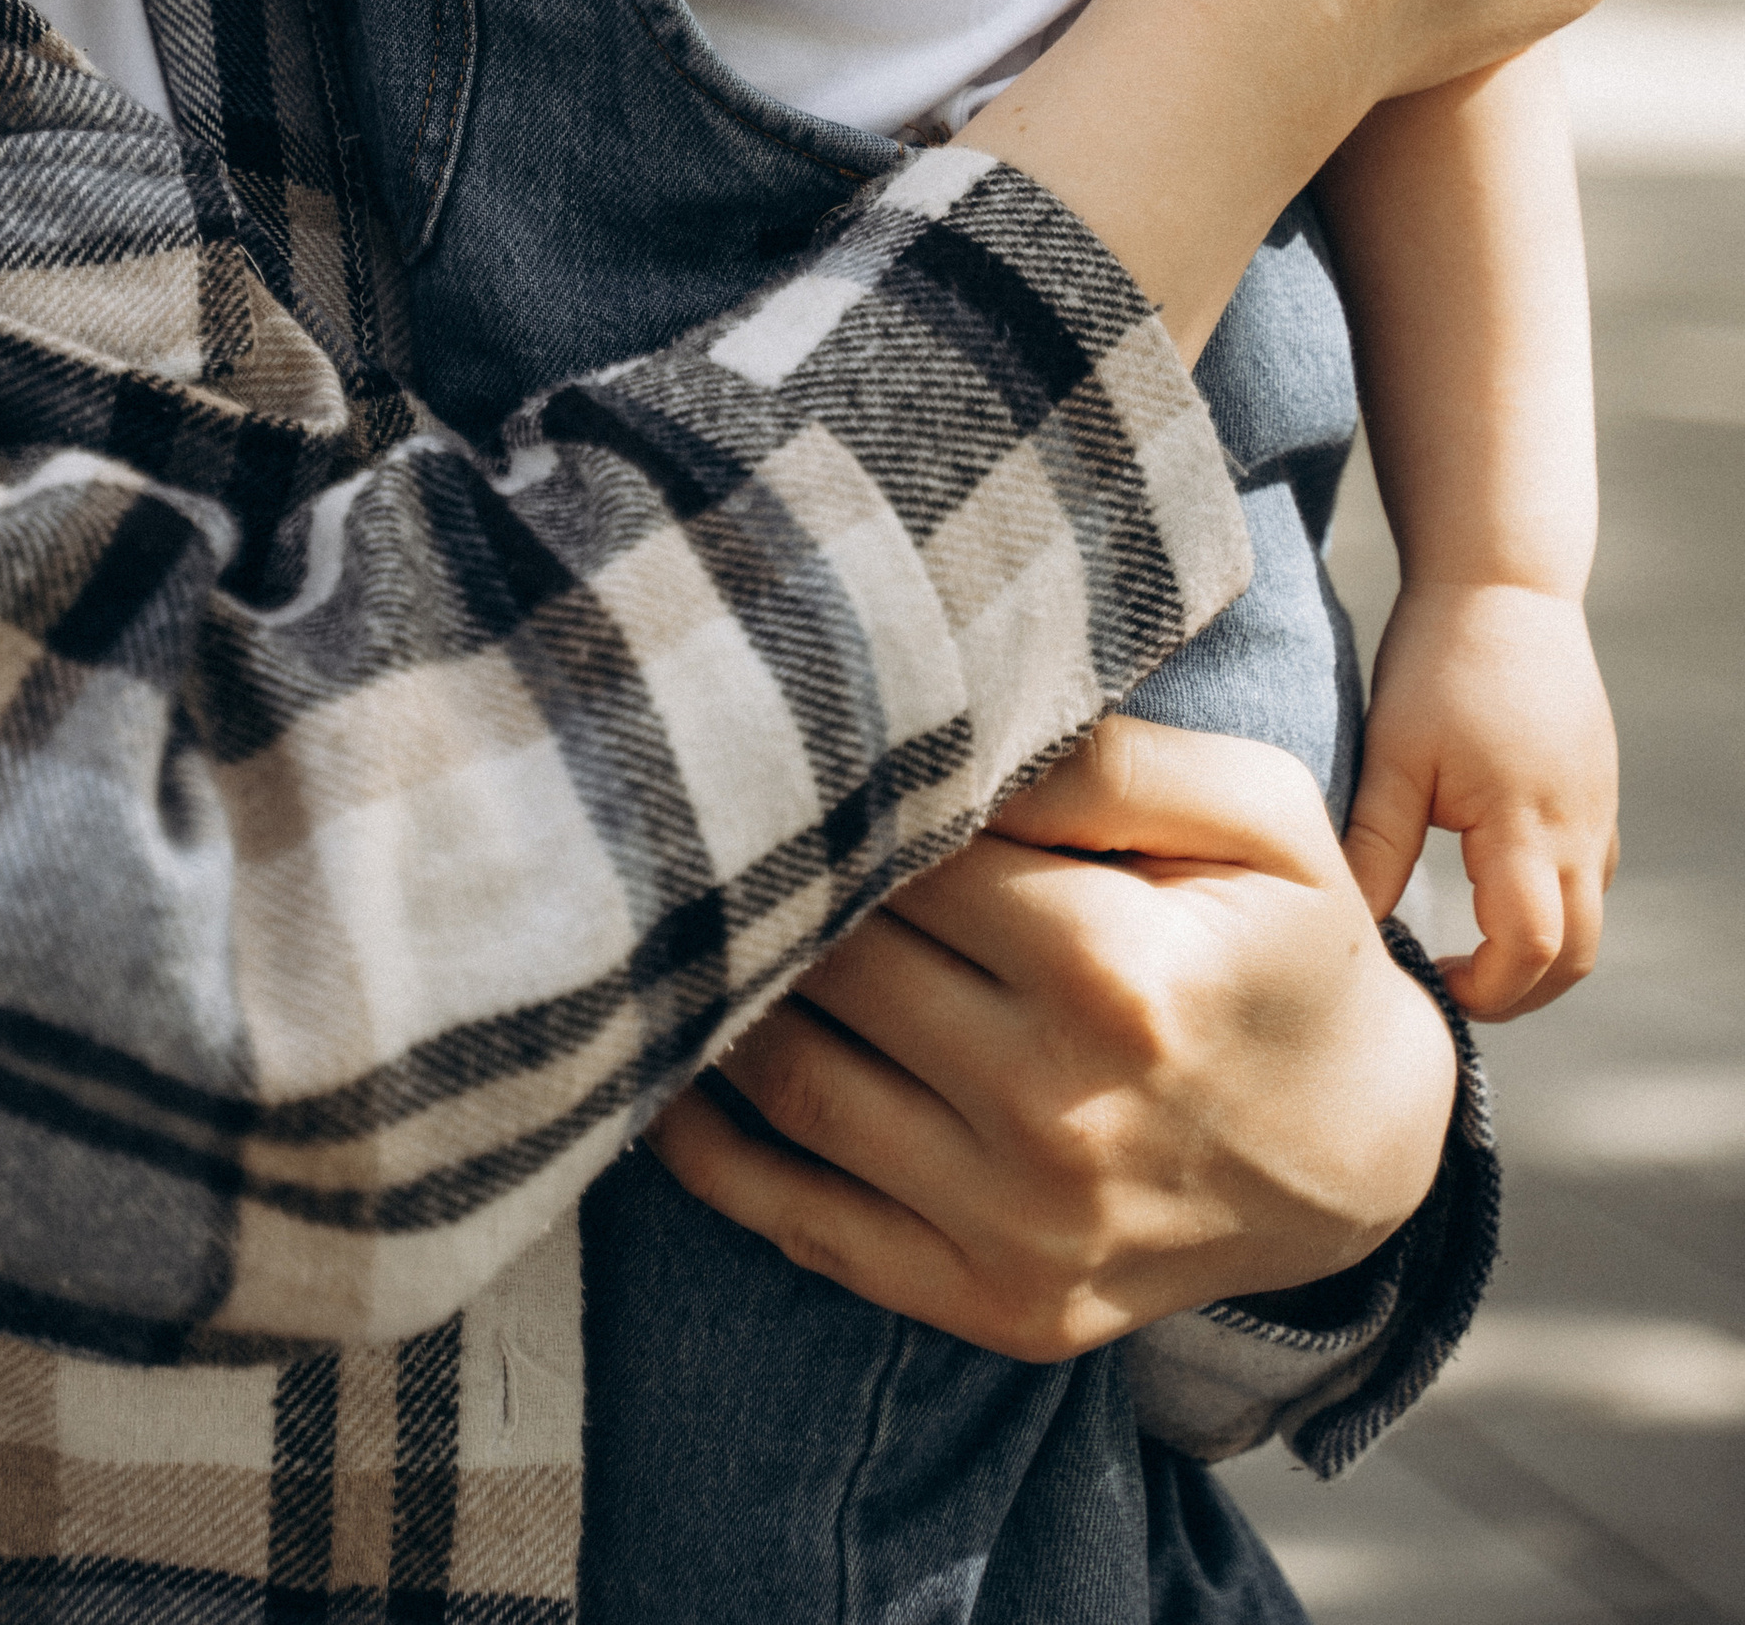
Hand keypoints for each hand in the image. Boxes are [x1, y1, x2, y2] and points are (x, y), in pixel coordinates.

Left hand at [647, 718, 1456, 1362]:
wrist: (1364, 1161)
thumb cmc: (1291, 945)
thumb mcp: (1256, 812)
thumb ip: (1108, 754)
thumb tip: (955, 723)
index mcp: (1118, 973)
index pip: (909, 851)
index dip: (845, 788)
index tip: (794, 743)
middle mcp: (1057, 1111)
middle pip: (837, 958)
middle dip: (769, 879)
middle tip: (706, 811)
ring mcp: (1018, 1227)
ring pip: (791, 1077)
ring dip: (717, 992)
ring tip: (678, 912)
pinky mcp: (992, 1307)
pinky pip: (799, 1222)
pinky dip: (706, 1148)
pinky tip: (665, 1065)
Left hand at [1344, 582, 1619, 1017]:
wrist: (1503, 581)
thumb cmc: (1439, 660)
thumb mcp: (1394, 753)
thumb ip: (1376, 844)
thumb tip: (1349, 921)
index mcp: (1527, 826)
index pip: (1532, 952)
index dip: (1486, 990)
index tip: (1431, 981)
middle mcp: (1578, 828)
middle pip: (1576, 955)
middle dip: (1520, 992)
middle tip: (1451, 984)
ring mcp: (1596, 808)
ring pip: (1589, 918)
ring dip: (1541, 953)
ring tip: (1469, 945)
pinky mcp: (1596, 787)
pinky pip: (1589, 873)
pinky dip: (1555, 905)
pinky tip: (1496, 884)